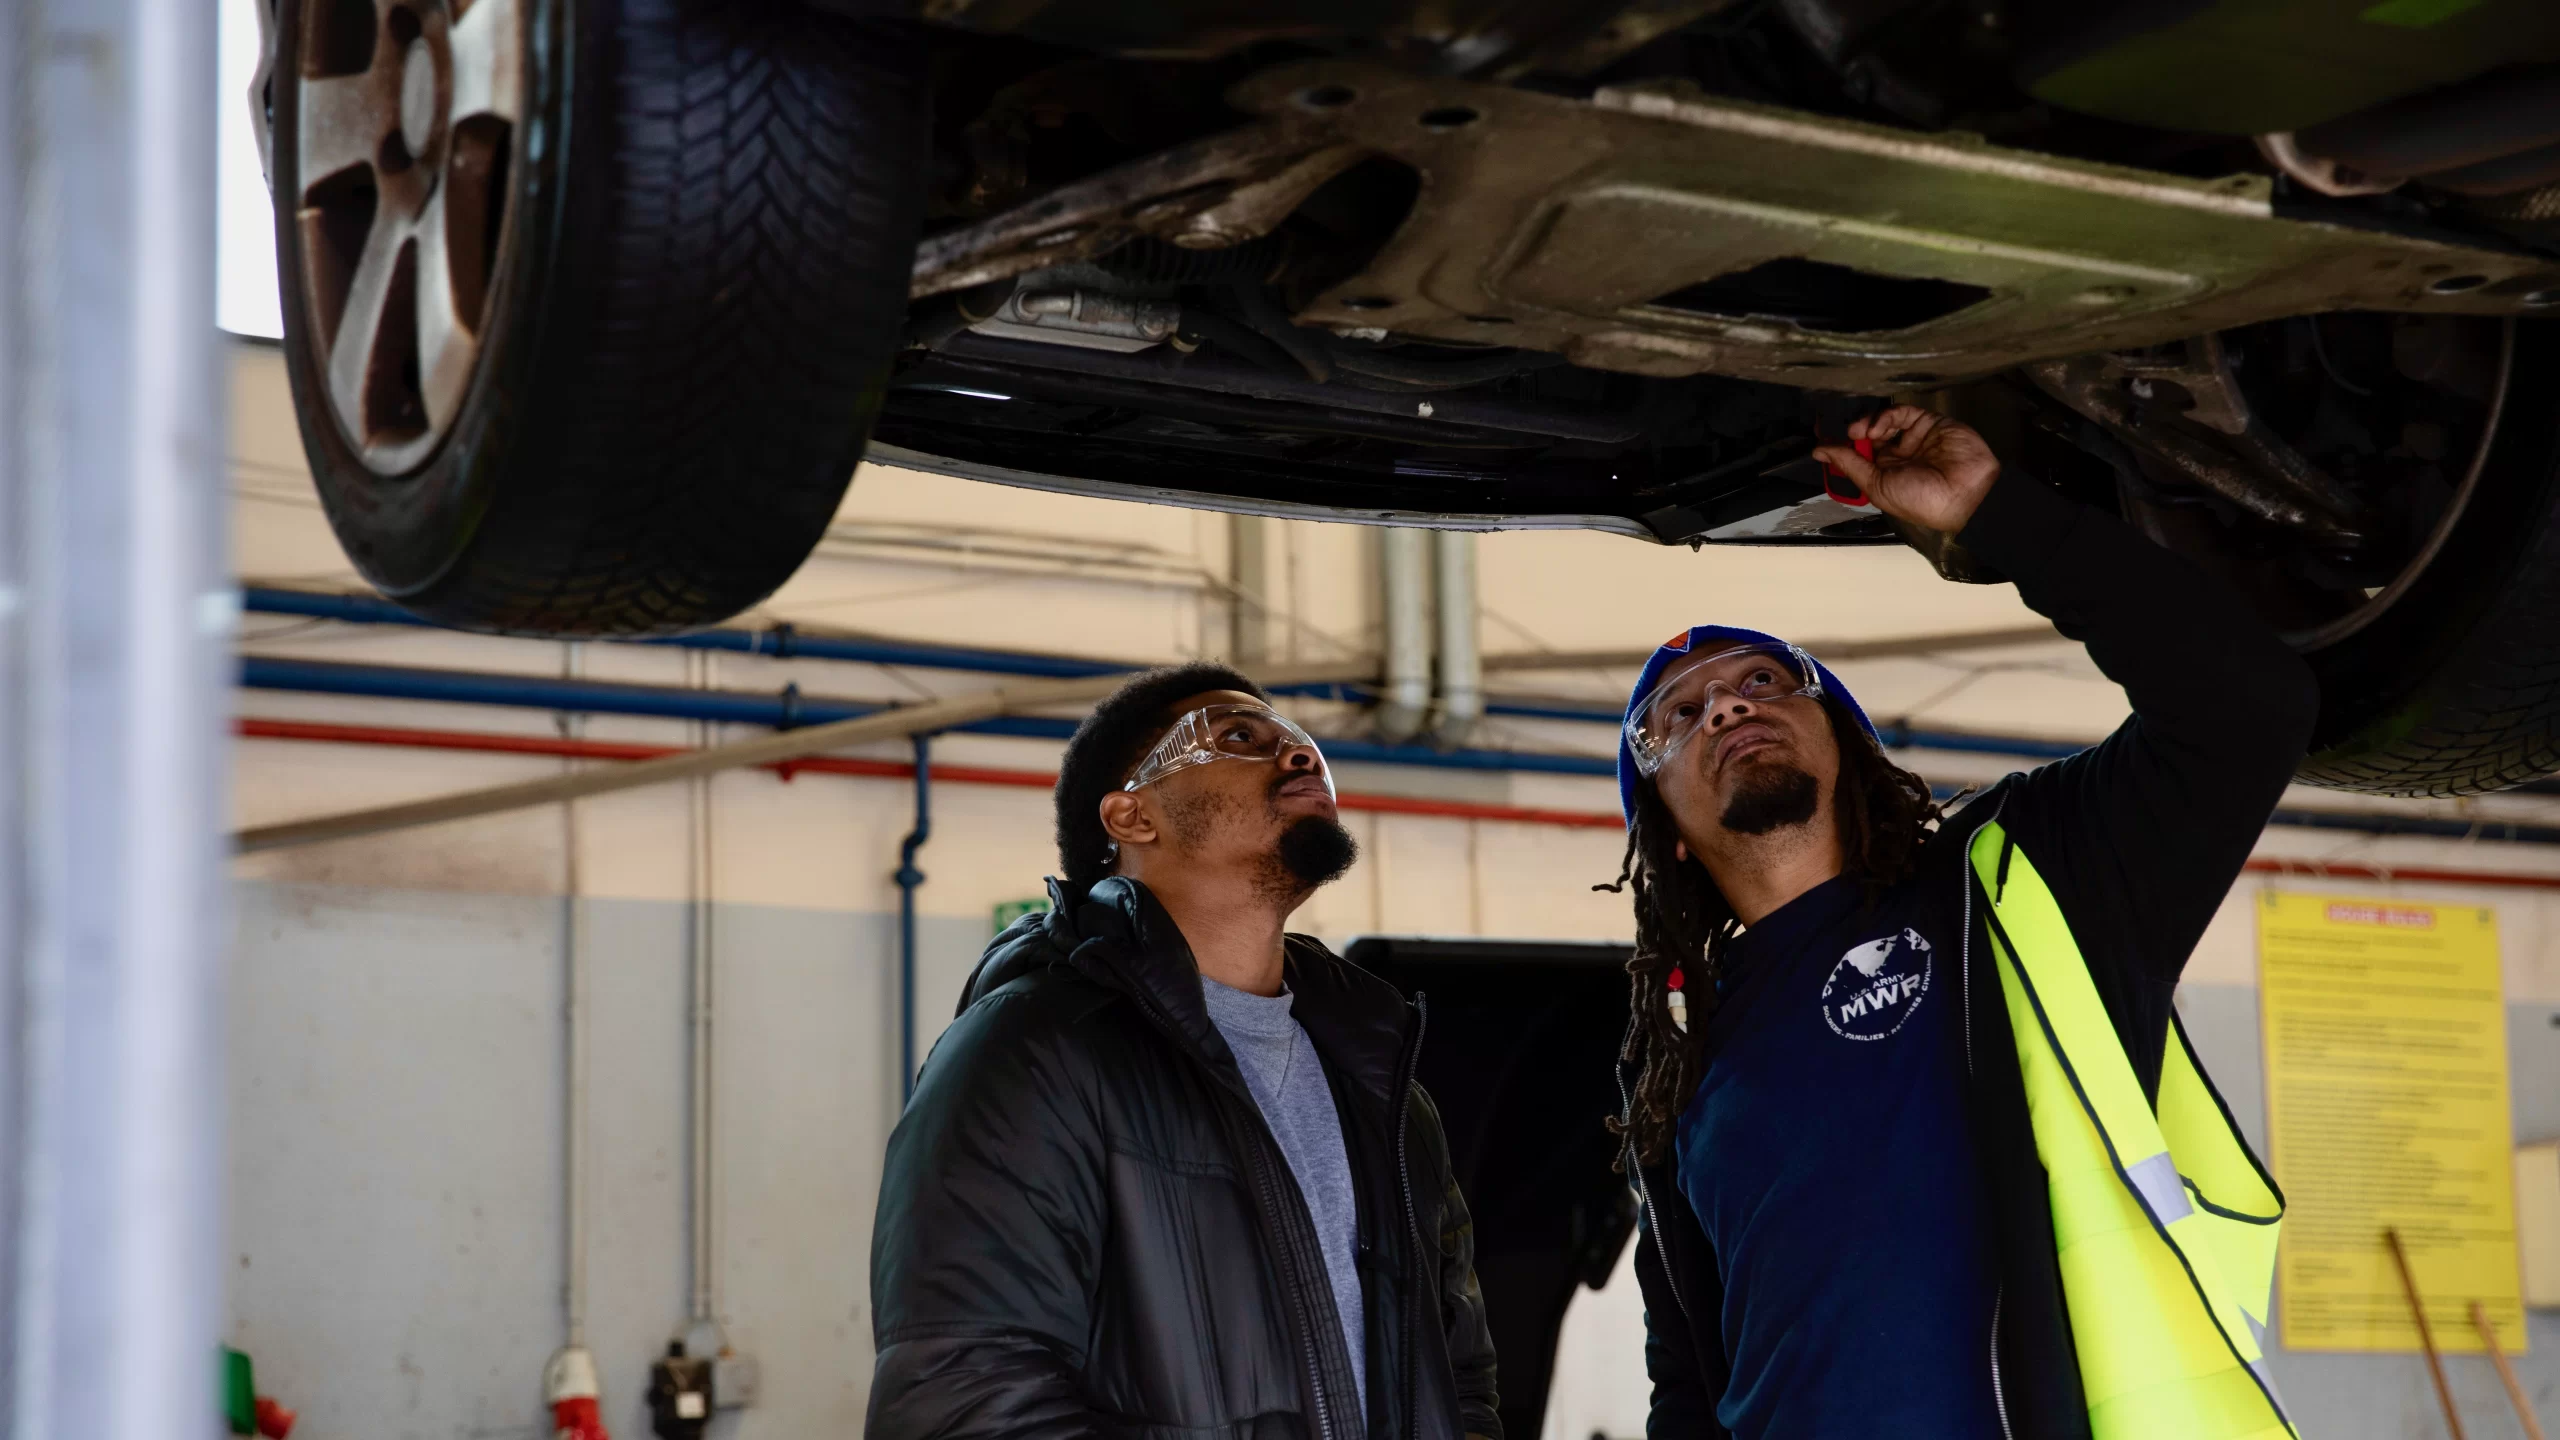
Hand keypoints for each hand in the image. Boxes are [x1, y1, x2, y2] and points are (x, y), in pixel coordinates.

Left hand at [1811, 405, 2001, 534]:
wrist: (1965, 493)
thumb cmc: (1920, 500)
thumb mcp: (1877, 486)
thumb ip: (1850, 465)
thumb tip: (1819, 451)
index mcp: (1886, 475)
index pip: (1859, 454)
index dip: (1842, 445)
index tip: (1823, 437)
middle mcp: (1899, 455)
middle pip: (1869, 434)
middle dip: (1854, 431)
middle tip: (1843, 431)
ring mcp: (1915, 438)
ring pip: (1885, 421)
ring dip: (1868, 423)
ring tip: (1860, 431)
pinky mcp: (1930, 423)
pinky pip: (1903, 413)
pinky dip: (1887, 416)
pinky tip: (1877, 427)